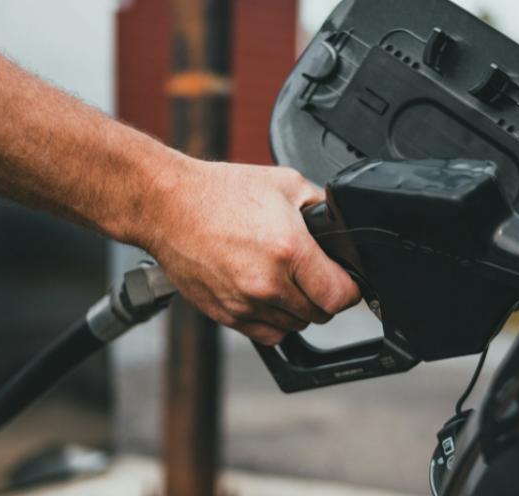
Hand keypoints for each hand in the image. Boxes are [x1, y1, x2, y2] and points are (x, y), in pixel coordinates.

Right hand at [143, 157, 360, 344]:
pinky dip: (274, 320)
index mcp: (289, 250)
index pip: (340, 295)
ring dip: (298, 310)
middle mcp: (267, 283)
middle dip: (324, 296)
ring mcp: (244, 303)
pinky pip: (266, 334)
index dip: (350, 288)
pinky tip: (268, 294)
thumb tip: (341, 227)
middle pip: (320, 314)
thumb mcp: (285, 183)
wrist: (168, 205)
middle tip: (314, 274)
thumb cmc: (221, 192)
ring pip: (294, 327)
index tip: (346, 279)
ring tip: (286, 280)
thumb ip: (321, 208)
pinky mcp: (225, 315)